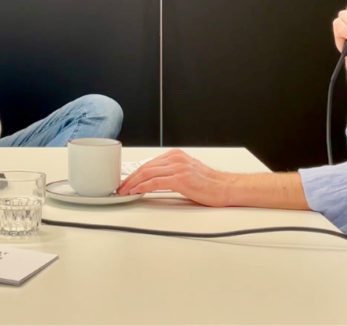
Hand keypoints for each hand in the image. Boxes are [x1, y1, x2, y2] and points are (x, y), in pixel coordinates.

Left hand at [116, 150, 234, 206]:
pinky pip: (155, 182)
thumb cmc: (208, 184)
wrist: (224, 187)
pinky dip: (143, 186)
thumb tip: (153, 181)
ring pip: (147, 173)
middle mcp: (175, 159)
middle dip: (130, 178)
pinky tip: (136, 191)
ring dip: (133, 183)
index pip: (149, 163)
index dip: (135, 173)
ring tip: (125, 191)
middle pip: (145, 167)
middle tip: (121, 187)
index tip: (127, 181)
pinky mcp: (180, 179)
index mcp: (176, 155)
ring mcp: (177, 168)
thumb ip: (170, 172)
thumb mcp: (186, 172)